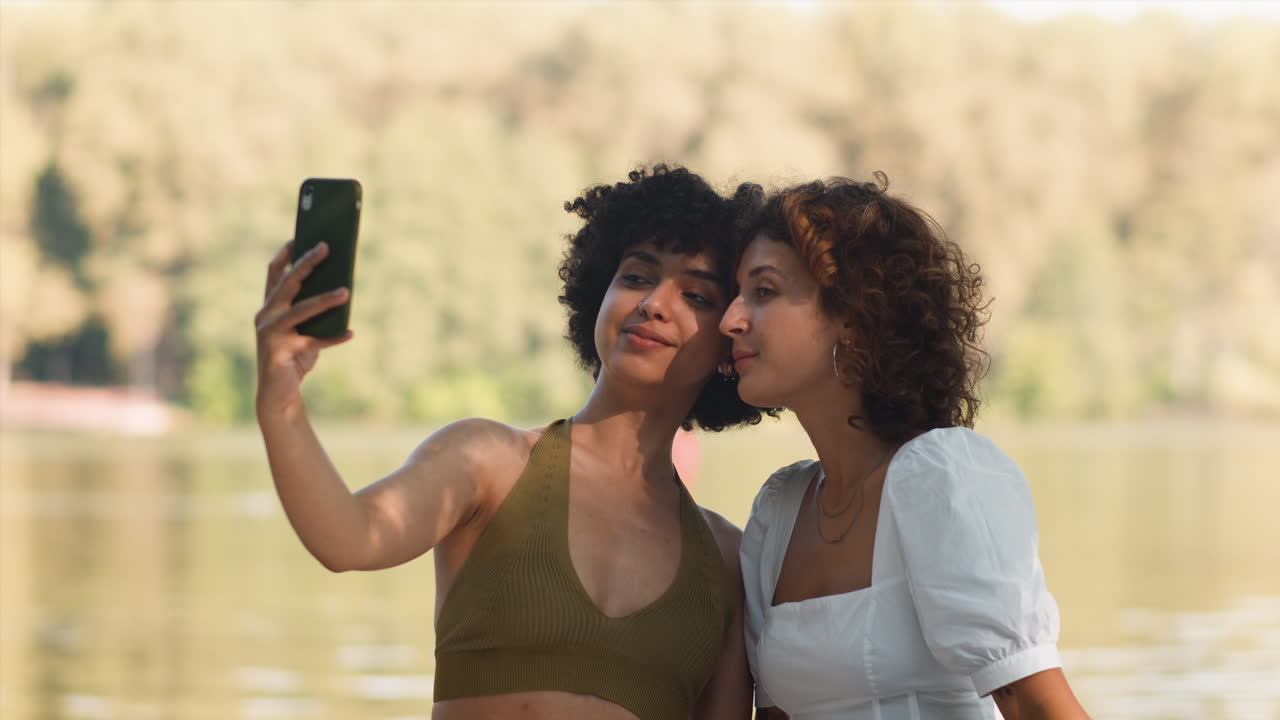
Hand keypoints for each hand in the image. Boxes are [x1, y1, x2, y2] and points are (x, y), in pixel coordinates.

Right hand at [254, 240, 353, 416]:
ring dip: (325, 299)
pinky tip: (350, 333)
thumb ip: (313, 313)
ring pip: (301, 309)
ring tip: (346, 291)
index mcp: (269, 307)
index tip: (301, 235)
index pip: (274, 273)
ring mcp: (270, 333)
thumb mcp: (303, 331)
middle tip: (326, 247)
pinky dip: (333, 338)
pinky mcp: (279, 351)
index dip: (286, 253)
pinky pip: (313, 342)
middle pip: (288, 283)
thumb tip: (342, 289)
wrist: (278, 395)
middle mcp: (265, 316)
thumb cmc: (293, 358)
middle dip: (307, 263)